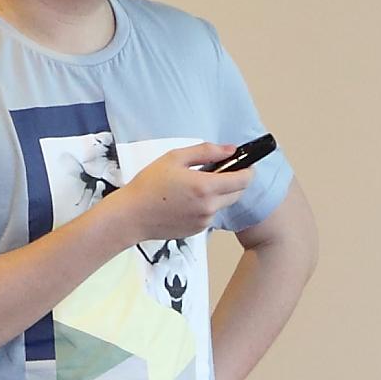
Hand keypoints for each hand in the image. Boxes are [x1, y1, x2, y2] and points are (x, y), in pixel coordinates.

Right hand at [105, 143, 254, 244]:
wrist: (132, 215)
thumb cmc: (148, 185)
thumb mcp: (175, 157)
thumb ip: (206, 151)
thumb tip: (230, 149)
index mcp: (205, 187)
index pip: (243, 180)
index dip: (248, 170)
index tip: (246, 164)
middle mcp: (208, 207)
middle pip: (238, 193)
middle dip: (235, 181)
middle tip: (219, 171)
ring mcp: (204, 221)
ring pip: (224, 204)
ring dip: (219, 194)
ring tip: (196, 185)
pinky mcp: (197, 230)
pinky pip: (210, 214)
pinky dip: (206, 205)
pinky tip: (187, 199)